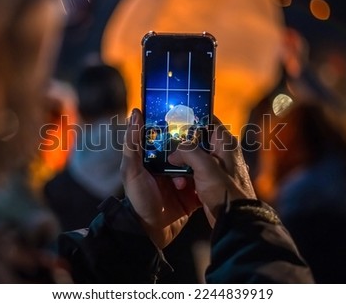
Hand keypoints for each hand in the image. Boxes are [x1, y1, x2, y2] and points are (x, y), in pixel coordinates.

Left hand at [120, 109, 201, 248]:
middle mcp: (170, 166)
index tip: (192, 115)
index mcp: (155, 158)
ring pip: (199, 166)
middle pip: (187, 150)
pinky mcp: (193, 195)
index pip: (168, 136)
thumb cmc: (137, 199)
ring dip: (202, 166)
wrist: (150, 233)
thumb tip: (135, 112)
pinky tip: (214, 177)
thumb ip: (133, 142)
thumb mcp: (131, 170)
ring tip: (206, 165)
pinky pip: (205, 184)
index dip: (178, 126)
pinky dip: (208, 182)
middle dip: (196, 147)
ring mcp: (183, 181)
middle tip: (207, 140)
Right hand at [168, 118, 255, 225]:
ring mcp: (217, 167)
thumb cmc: (225, 190)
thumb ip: (189, 152)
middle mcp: (222, 152)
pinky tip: (179, 181)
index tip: (175, 121)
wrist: (234, 219)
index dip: (192, 119)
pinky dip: (186, 174)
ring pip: (194, 156)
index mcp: (225, 143)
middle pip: (198, 139)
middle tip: (167, 146)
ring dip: (182, 162)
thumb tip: (175, 152)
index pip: (209, 121)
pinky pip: (194, 171)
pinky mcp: (211, 180)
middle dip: (182, 144)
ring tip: (173, 168)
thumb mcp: (205, 166)